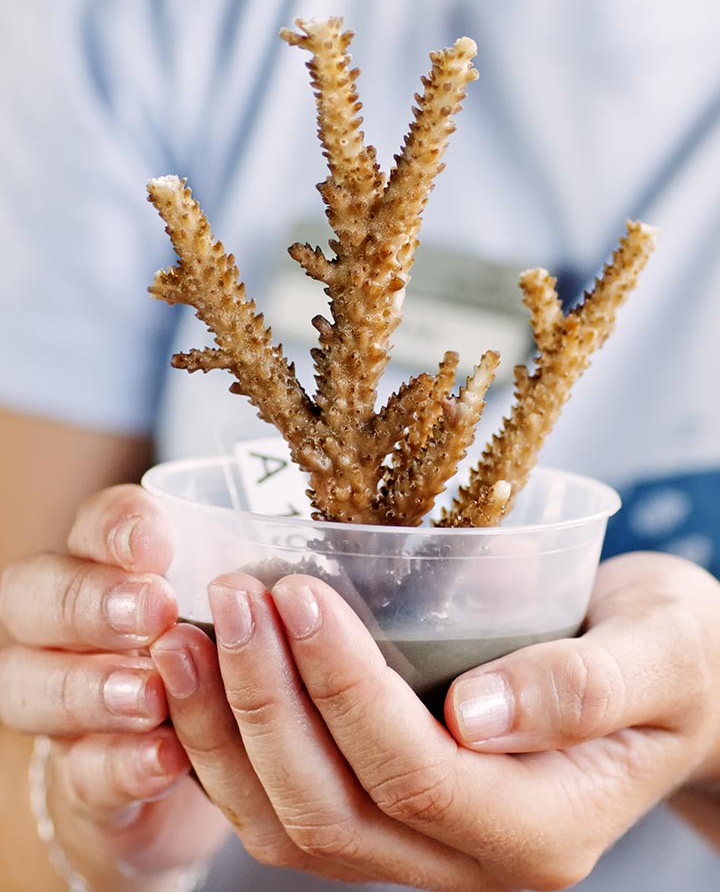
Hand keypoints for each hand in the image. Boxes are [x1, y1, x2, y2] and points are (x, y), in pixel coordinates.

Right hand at [0, 485, 228, 886]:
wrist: (172, 766)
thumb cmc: (222, 658)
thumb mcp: (244, 611)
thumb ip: (257, 586)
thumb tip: (315, 574)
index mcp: (105, 565)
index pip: (92, 527)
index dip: (116, 528)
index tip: (158, 542)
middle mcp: (64, 628)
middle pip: (39, 598)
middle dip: (95, 601)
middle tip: (156, 608)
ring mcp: (59, 705)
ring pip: (36, 686)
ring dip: (95, 687)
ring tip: (149, 693)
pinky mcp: (79, 782)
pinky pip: (80, 774)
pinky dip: (119, 766)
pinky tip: (163, 761)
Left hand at [151, 552, 719, 890]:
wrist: (675, 686)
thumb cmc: (676, 657)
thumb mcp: (659, 652)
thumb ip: (582, 686)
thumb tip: (476, 713)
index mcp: (540, 826)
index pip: (417, 771)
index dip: (345, 687)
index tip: (299, 590)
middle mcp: (471, 858)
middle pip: (333, 808)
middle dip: (265, 701)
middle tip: (227, 597)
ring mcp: (424, 848)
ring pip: (292, 823)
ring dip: (225, 731)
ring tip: (181, 634)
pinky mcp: (392, 816)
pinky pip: (287, 807)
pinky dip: (231, 748)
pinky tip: (201, 676)